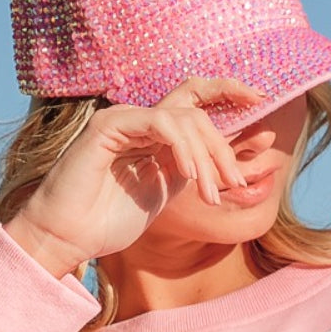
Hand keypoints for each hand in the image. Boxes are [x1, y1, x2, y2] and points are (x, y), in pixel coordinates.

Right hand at [9, 76, 267, 266]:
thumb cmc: (109, 222)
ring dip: (205, 156)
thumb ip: (196, 172)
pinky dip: (180, 146)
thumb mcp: (167, 194)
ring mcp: (124, 119)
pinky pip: (159, 122)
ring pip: (183, 118)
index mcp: (154, 134)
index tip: (262, 103)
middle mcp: (141, 120)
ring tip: (210, 192)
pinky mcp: (109, 126)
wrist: (67, 237)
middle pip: (197, 110)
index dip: (230, 94)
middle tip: (235, 182)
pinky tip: (187, 175)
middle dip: (223, 146)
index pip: (197, 102)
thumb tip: (242, 156)